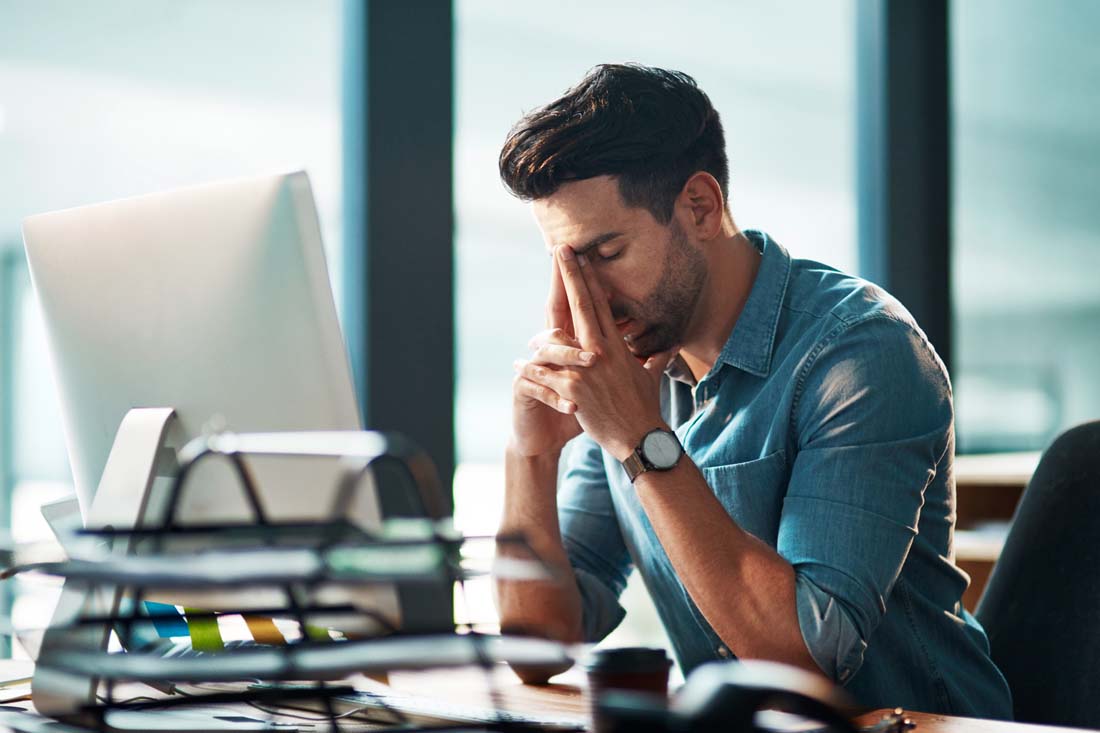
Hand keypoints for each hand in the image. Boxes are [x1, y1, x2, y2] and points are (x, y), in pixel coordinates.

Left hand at [515, 245, 676, 460]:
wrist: (638, 437)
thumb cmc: (644, 408)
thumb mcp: (652, 378)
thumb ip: (657, 357)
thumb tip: (673, 345)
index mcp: (616, 345)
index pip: (601, 303)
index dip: (590, 278)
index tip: (581, 257)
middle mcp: (601, 350)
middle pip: (582, 304)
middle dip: (570, 275)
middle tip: (560, 249)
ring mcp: (586, 367)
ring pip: (557, 337)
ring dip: (541, 332)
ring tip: (531, 332)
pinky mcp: (573, 386)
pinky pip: (546, 371)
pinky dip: (533, 368)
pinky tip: (520, 364)